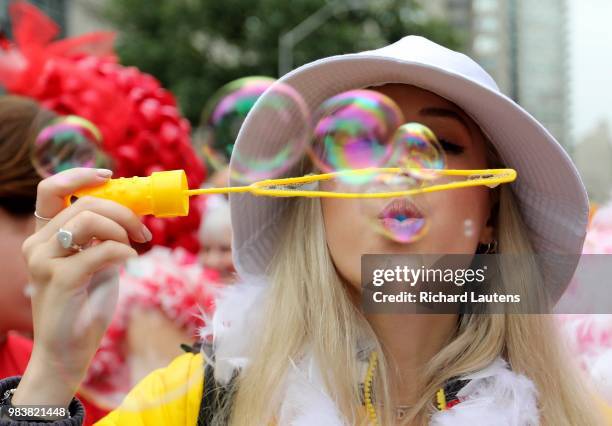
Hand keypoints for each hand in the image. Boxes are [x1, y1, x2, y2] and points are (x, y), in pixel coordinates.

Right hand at [13, 168, 151, 407]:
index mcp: (44, 237)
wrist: (69, 351)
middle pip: (83, 203)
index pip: (50, 190)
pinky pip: (100, 249)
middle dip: (123, 211)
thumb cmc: (85, 305)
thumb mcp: (97, 261)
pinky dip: (122, 250)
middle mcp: (37, 244)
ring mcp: (44, 261)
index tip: (109, 176)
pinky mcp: (60, 279)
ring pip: (88, 219)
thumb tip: (129, 208)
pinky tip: (128, 260)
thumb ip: (103, 235)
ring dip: (122, 228)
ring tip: (134, 246)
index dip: (79, 176)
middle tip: (143, 231)